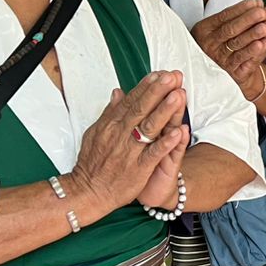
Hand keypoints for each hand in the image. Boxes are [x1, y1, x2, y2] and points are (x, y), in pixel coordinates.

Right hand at [69, 72, 190, 216]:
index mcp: (111, 125)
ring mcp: (130, 151)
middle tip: (172, 76)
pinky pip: (154, 153)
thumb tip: (118, 92)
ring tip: (178, 95)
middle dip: (158, 91)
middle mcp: (120, 135)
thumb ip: (110, 112)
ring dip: (164, 111)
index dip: (147, 86)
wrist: (87, 192)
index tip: (160, 73)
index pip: (132, 100)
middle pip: (142, 108)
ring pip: (149, 127)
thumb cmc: (92, 164)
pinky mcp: (138, 168)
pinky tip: (178, 132)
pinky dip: (165, 143)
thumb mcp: (95, 133)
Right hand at [191, 0, 265, 90]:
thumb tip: (259, 4)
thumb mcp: (225, 27)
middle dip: (248, 19)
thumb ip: (240, 15)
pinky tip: (264, 42)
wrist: (226, 71)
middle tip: (263, 12)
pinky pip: (243, 60)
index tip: (255, 3)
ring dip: (253, 34)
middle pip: (230, 29)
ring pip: (237, 44)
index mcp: (205, 30)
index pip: (224, 16)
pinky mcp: (230, 71)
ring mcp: (219, 59)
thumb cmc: (226, 44)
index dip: (240, 9)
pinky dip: (254, 51)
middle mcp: (210, 44)